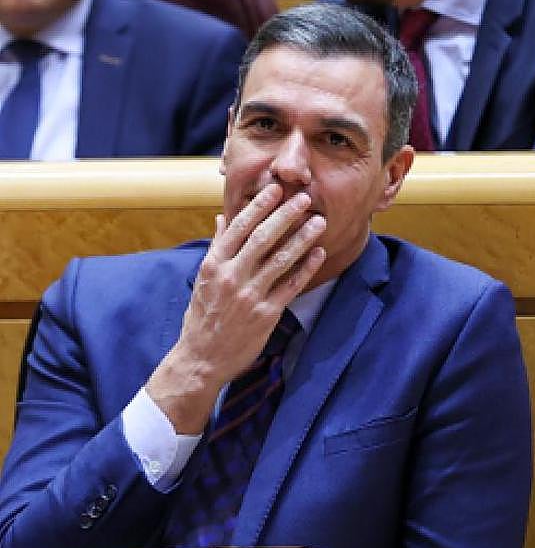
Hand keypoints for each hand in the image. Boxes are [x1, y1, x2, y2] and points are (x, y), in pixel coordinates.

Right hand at [146, 184, 326, 432]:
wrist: (202, 359)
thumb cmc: (202, 316)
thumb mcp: (202, 279)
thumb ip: (216, 248)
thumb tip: (222, 218)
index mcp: (213, 264)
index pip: (238, 228)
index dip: (258, 206)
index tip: (275, 189)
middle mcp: (231, 276)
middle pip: (262, 238)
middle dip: (285, 215)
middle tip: (304, 197)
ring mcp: (249, 296)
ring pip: (280, 259)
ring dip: (302, 237)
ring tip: (318, 221)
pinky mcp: (266, 314)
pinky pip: (291, 286)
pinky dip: (306, 268)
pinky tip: (318, 253)